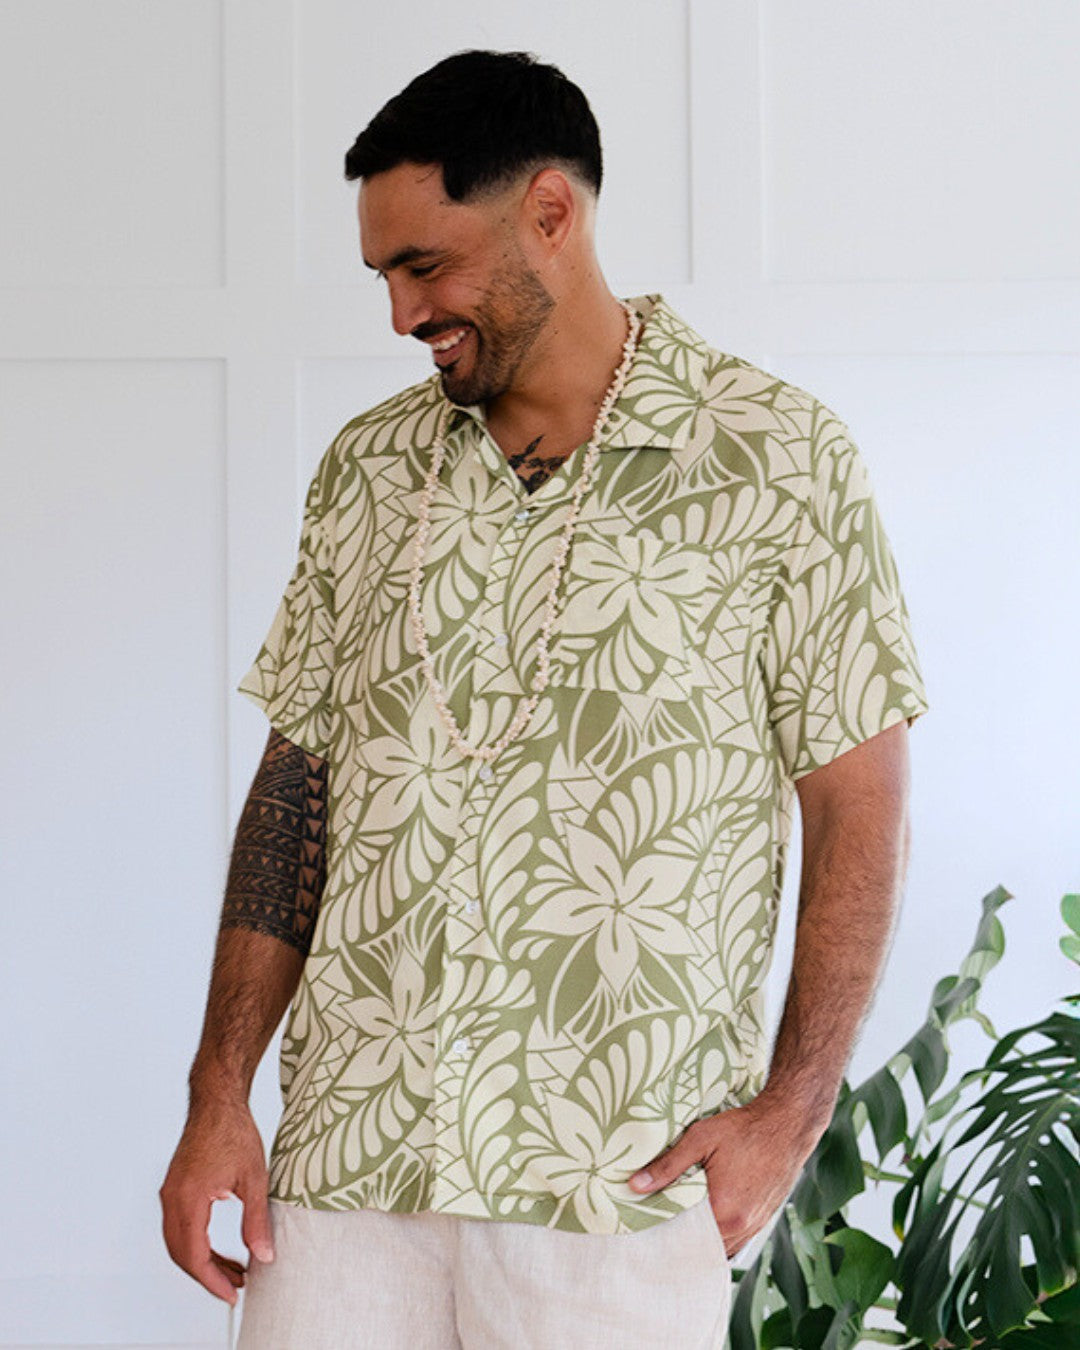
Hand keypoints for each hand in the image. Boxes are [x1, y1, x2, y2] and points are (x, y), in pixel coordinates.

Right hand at [159, 1101, 273, 1304]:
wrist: (217, 1101)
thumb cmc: (234, 1131)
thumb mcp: (254, 1179)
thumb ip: (256, 1221)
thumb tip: (263, 1255)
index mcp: (188, 1198)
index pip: (194, 1255)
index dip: (212, 1280)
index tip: (231, 1295)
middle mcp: (172, 1198)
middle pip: (182, 1254)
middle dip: (208, 1276)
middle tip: (236, 1287)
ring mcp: (170, 1193)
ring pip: (179, 1242)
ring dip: (203, 1261)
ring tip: (234, 1271)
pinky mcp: (174, 1188)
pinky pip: (180, 1226)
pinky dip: (199, 1243)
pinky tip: (221, 1249)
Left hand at [628, 1098, 818, 1257]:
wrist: (787, 1123)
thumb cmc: (744, 1128)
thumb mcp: (700, 1138)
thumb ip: (668, 1165)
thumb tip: (635, 1186)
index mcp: (725, 1211)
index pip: (685, 1238)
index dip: (665, 1234)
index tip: (647, 1226)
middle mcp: (743, 1227)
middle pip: (703, 1246)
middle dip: (682, 1237)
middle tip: (660, 1223)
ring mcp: (756, 1225)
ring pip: (722, 1246)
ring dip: (702, 1237)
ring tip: (681, 1220)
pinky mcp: (764, 1219)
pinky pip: (737, 1240)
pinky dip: (720, 1234)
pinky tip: (707, 1217)